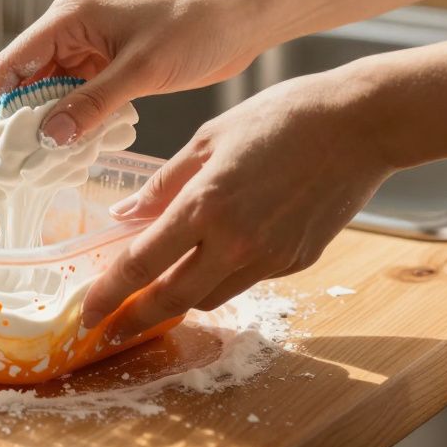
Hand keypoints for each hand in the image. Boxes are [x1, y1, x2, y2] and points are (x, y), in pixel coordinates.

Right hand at [0, 0, 275, 142]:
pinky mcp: (112, 66)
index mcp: (67, 18)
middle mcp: (72, 31)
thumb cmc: (194, 27)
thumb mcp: (140, 70)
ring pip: (54, 93)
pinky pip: (81, 97)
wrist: (242, 17)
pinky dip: (77, 122)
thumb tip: (47, 136)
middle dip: (20, 120)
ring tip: (42, 163)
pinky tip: (77, 149)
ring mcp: (92, 49)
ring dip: (50, 124)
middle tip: (16, 163)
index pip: (11, 63)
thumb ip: (92, 104)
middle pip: (27, 80)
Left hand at [81, 68, 393, 336]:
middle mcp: (235, 241)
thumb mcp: (209, 137)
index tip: (86, 314)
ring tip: (156, 292)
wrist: (360, 125)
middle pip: (172, 300)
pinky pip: (246, 281)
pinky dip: (221, 277)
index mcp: (205, 205)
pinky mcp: (297, 262)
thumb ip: (162, 183)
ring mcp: (270, 257)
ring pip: (210, 298)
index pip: (140, 264)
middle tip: (108, 329)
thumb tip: (122, 215)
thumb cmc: (282, 117)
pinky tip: (213, 258)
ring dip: (178, 300)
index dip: (107, 295)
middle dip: (134, 320)